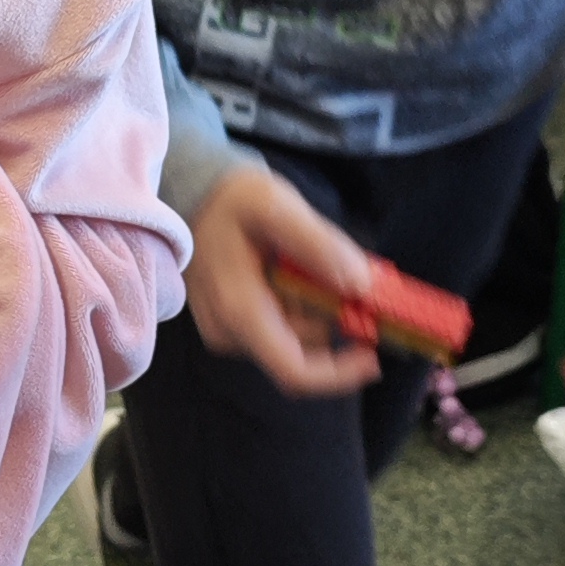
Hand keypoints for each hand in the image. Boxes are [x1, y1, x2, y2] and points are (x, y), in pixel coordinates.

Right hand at [183, 160, 386, 396]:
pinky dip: (301, 305)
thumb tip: (363, 285)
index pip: (294, 370)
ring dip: (316, 307)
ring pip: (295, 339)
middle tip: (343, 269)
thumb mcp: (276, 207)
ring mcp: (228, 331)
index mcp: (239, 311)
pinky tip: (293, 270)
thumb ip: (319, 245)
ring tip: (309, 259)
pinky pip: (280, 328)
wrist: (193, 193)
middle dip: (331, 317)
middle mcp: (229, 333)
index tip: (372, 355)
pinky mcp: (231, 325)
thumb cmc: (232, 199)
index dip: (339, 373)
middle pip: (303, 349)